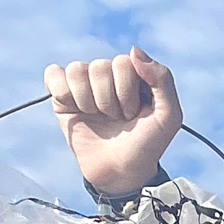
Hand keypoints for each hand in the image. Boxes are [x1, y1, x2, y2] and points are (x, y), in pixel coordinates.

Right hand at [43, 46, 181, 196]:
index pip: (123, 62)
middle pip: (99, 67)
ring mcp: (84, 85)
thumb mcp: (169, 115)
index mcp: (133, 75)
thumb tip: (133, 50)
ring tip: (99, 118)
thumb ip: (163, 79)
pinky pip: (54, 74)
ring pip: (76, 70)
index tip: (134, 114)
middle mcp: (108, 76)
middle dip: (109, 101)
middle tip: (117, 120)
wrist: (121, 173)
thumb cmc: (147, 145)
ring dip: (89, 101)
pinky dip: (63, 93)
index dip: (127, 92)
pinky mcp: (62, 96)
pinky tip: (75, 109)